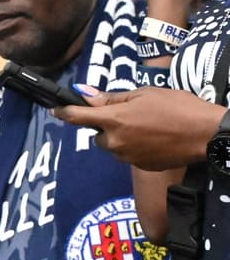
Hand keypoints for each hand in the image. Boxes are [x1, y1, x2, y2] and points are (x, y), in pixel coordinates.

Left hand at [57, 87, 223, 170]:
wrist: (205, 134)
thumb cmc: (178, 108)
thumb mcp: (145, 93)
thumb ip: (114, 98)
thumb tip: (88, 96)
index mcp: (113, 120)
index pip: (77, 117)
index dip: (63, 112)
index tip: (54, 110)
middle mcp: (115, 141)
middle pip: (99, 133)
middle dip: (109, 125)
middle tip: (133, 115)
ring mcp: (126, 156)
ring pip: (113, 145)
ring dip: (122, 136)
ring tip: (149, 126)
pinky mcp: (138, 166)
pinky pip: (128, 155)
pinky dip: (135, 147)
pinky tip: (155, 139)